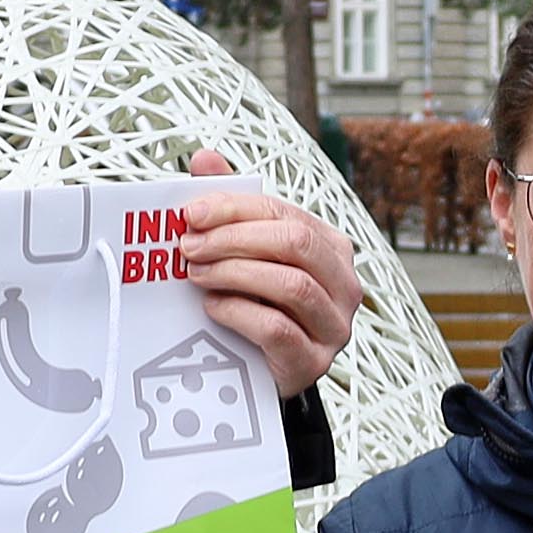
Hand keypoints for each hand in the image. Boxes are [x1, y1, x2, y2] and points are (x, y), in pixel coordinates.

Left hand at [177, 148, 359, 397]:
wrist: (262, 372)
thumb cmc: (257, 304)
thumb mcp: (246, 252)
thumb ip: (231, 207)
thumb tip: (205, 159)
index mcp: (331, 247)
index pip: (285, 213)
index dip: (235, 209)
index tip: (190, 214)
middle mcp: (343, 284)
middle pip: (295, 243)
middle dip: (235, 239)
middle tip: (189, 245)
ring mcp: (334, 326)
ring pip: (292, 284)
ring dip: (235, 273)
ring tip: (195, 274)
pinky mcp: (313, 362)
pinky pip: (279, 329)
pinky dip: (239, 312)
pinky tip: (213, 306)